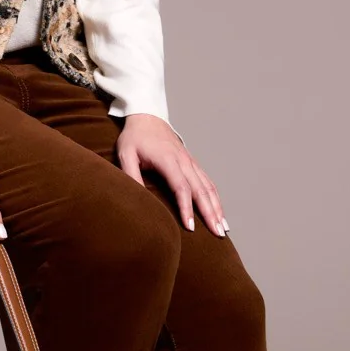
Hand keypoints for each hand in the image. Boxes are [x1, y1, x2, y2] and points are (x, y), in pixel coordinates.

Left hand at [115, 114, 228, 236]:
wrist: (147, 116)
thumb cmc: (135, 137)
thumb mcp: (126, 154)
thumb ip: (131, 175)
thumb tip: (138, 199)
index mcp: (168, 160)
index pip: (181, 187)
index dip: (187, 208)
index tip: (191, 227)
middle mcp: (184, 161)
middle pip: (201, 190)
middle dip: (210, 213)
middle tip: (218, 234)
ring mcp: (190, 161)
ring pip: (208, 187)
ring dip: (217, 208)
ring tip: (223, 228)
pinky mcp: (192, 163)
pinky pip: (208, 182)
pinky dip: (215, 198)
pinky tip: (219, 212)